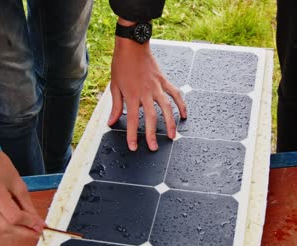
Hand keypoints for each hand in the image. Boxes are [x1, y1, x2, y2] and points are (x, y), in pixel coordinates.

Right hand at [0, 151, 45, 238]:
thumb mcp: (18, 183)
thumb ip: (27, 205)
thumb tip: (37, 221)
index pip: (14, 217)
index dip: (29, 224)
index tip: (41, 227)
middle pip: (5, 228)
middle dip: (23, 232)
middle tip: (37, 232)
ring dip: (15, 231)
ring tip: (30, 228)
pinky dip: (6, 226)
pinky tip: (17, 223)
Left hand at [108, 20, 186, 150]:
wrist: (132, 46)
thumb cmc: (121, 65)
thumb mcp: (114, 86)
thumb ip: (115, 106)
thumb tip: (111, 122)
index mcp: (131, 95)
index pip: (133, 120)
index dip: (133, 135)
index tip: (133, 147)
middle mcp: (145, 93)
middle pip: (151, 117)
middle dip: (152, 134)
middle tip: (153, 148)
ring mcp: (157, 87)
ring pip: (166, 107)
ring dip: (171, 123)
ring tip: (173, 136)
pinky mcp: (164, 81)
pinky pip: (175, 94)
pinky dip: (181, 104)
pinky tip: (184, 115)